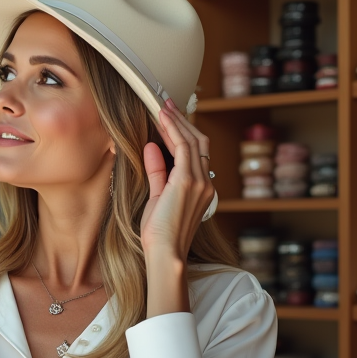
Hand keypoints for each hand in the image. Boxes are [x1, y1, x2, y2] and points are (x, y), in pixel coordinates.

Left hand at [139, 98, 214, 261]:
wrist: (165, 253)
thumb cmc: (159, 235)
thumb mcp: (157, 198)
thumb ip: (157, 172)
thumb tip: (151, 147)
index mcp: (202, 188)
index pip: (196, 152)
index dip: (183, 132)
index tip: (170, 117)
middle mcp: (205, 183)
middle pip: (198, 142)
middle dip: (182, 121)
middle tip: (167, 104)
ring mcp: (200, 181)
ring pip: (192, 141)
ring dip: (177, 122)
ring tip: (163, 106)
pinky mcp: (188, 181)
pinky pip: (183, 148)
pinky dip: (173, 131)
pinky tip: (163, 119)